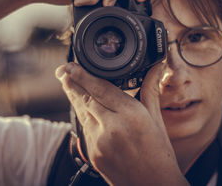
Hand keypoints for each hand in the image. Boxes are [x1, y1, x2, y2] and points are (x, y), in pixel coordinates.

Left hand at [55, 63, 188, 185]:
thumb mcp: (156, 119)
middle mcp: (113, 127)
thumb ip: (150, 90)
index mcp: (132, 115)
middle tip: (62, 70)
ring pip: (82, 114)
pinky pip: (85, 129)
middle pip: (86, 99)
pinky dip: (82, 116)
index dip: (83, 75)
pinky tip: (81, 107)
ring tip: (66, 83)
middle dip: (72, 83)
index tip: (72, 65)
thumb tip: (156, 67)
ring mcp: (100, 143)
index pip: (101, 89)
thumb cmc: (159, 154)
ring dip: (74, 98)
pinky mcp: (93, 154)